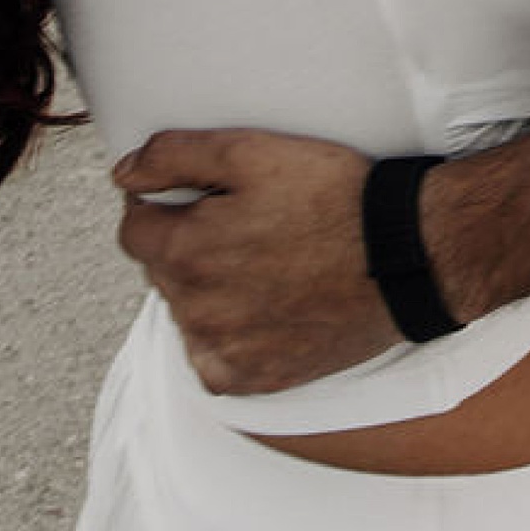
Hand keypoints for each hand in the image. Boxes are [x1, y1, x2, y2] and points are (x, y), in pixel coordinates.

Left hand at [112, 128, 392, 391]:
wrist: (406, 256)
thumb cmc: (335, 199)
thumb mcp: (252, 152)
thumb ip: (174, 156)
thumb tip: (123, 174)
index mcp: (186, 251)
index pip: (133, 229)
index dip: (161, 205)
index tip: (199, 199)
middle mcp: (196, 310)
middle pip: (162, 271)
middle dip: (188, 245)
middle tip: (245, 224)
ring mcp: (226, 350)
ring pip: (187, 314)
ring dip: (207, 290)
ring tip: (264, 263)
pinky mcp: (256, 378)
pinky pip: (214, 360)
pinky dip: (228, 338)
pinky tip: (264, 308)